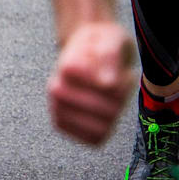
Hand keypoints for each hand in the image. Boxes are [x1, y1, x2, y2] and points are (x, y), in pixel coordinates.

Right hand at [46, 21, 136, 144]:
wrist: (85, 49)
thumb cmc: (100, 45)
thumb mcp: (111, 40)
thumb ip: (109, 57)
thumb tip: (107, 83)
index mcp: (67, 67)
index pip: (110, 92)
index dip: (122, 86)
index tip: (120, 74)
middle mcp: (56, 88)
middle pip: (107, 112)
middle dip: (119, 102)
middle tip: (118, 86)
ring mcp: (57, 107)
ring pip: (100, 128)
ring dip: (113, 116)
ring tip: (110, 100)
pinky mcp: (62, 123)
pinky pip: (93, 138)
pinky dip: (104, 129)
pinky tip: (102, 114)